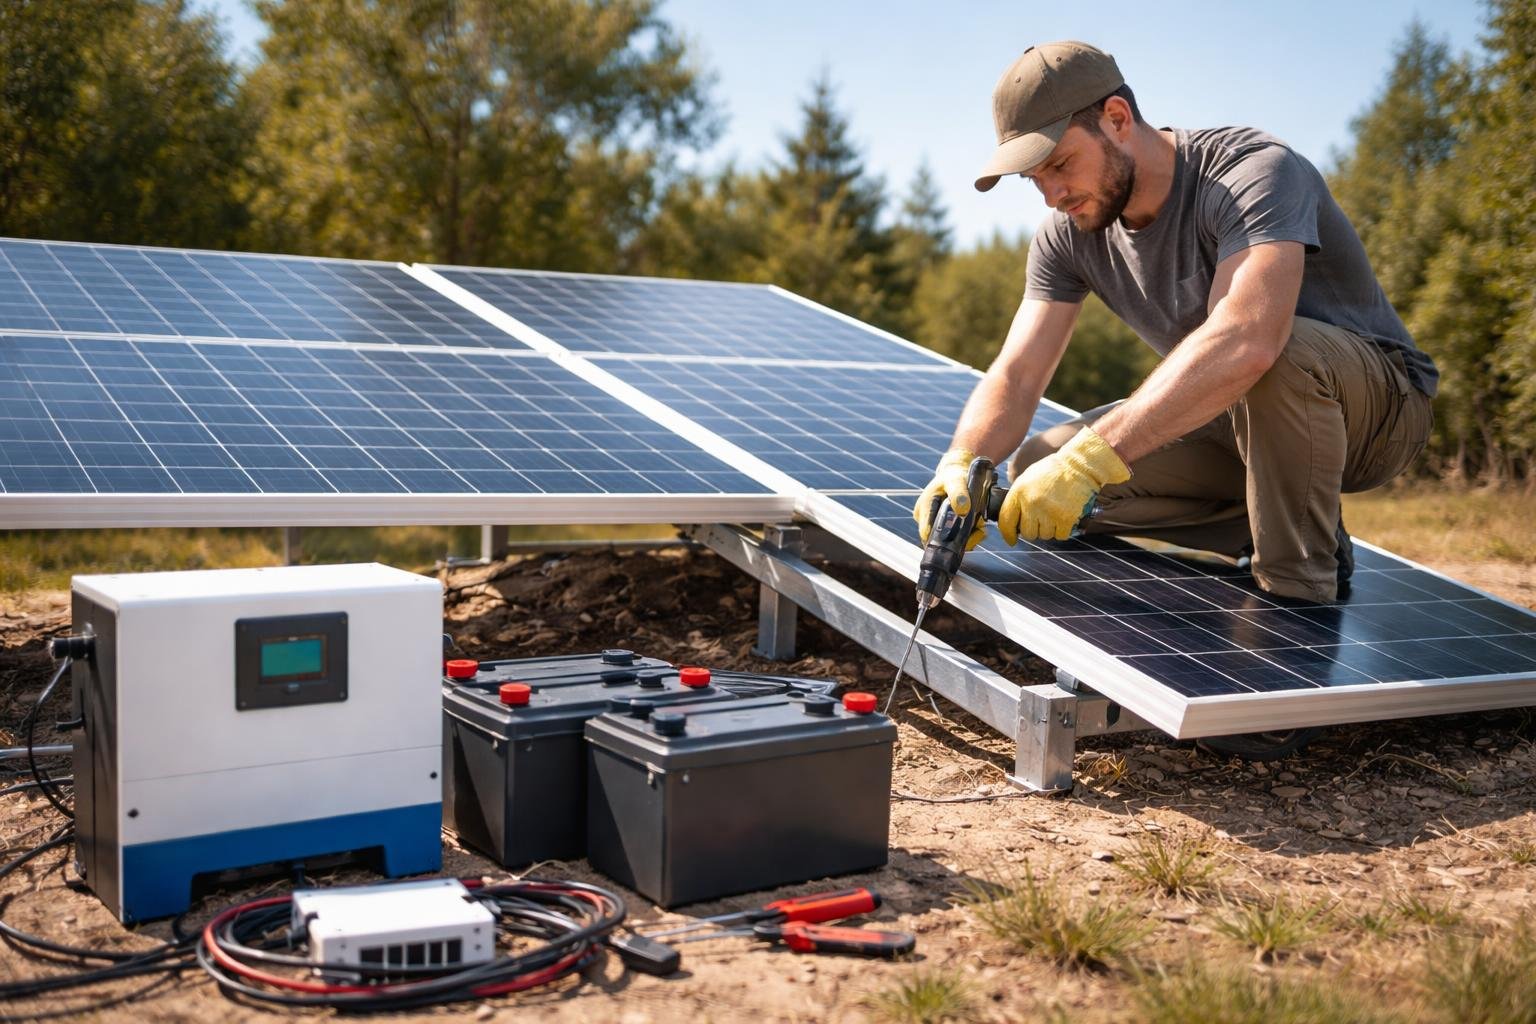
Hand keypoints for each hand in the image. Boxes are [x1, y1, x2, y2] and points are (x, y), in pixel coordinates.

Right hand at [913, 447, 985, 548]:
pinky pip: (957, 540)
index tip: (962, 535)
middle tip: (977, 529)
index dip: (942, 539)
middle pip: (940, 541)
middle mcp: (926, 520)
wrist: (957, 475)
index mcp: (923, 508)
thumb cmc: (954, 477)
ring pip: (951, 543)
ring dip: (968, 538)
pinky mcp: (946, 529)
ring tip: (980, 525)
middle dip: (960, 539)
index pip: (926, 532)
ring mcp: (936, 526)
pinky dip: (970, 536)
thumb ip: (958, 493)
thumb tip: (963, 510)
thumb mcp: (956, 481)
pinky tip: (979, 528)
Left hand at [997, 427, 1129, 543]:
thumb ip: (1019, 498)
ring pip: (1045, 535)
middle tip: (1042, 518)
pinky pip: (1061, 535)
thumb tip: (1014, 520)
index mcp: (1019, 492)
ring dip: (1050, 528)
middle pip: (1028, 533)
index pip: (1006, 521)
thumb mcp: (1028, 478)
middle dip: (1034, 529)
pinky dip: (1063, 529)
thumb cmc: (1054, 471)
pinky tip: (1065, 515)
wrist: (1079, 465)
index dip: (1008, 534)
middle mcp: (1032, 504)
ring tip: (1055, 512)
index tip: (1012, 539)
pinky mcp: (1066, 518)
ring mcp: (1049, 512)